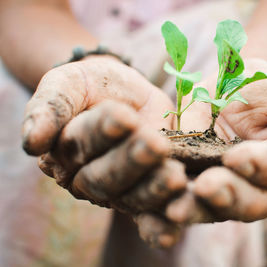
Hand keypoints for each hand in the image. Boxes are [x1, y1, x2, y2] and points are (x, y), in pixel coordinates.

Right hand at [22, 55, 185, 246]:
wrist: (123, 93)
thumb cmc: (93, 86)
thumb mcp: (69, 83)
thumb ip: (51, 106)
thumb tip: (32, 142)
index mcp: (63, 152)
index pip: (81, 143)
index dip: (102, 131)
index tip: (124, 117)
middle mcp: (86, 178)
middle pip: (106, 176)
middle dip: (132, 161)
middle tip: (156, 145)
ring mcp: (118, 191)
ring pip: (132, 197)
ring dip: (153, 189)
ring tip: (176, 177)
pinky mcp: (144, 196)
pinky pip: (150, 214)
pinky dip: (161, 223)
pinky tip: (176, 224)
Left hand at [164, 58, 266, 223]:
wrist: (229, 85)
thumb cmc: (265, 86)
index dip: (261, 166)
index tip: (237, 158)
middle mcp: (264, 186)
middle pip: (251, 200)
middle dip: (228, 196)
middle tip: (204, 189)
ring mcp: (230, 189)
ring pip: (218, 208)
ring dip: (197, 210)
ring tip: (175, 209)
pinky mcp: (198, 188)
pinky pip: (187, 202)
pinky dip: (172, 209)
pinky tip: (156, 210)